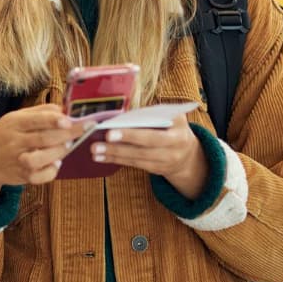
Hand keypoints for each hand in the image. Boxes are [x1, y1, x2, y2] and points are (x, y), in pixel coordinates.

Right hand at [0, 104, 89, 212]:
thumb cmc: (6, 134)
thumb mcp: (16, 117)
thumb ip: (41, 112)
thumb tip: (65, 109)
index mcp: (12, 123)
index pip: (35, 120)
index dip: (54, 120)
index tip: (70, 120)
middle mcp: (13, 141)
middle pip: (42, 139)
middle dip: (66, 135)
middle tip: (81, 130)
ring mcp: (16, 160)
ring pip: (39, 159)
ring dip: (58, 153)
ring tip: (66, 146)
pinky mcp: (21, 176)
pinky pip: (39, 177)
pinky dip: (51, 171)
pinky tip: (56, 163)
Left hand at [91, 114, 208, 198]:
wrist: (188, 155)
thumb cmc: (175, 128)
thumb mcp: (174, 117)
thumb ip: (155, 113)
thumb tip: (126, 111)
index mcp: (178, 132)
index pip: (153, 134)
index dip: (132, 134)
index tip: (112, 131)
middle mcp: (172, 150)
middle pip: (143, 148)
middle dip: (120, 145)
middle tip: (99, 142)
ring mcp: (164, 162)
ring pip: (136, 158)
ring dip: (113, 154)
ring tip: (95, 149)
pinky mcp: (155, 169)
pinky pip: (133, 164)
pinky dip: (116, 160)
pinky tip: (101, 157)